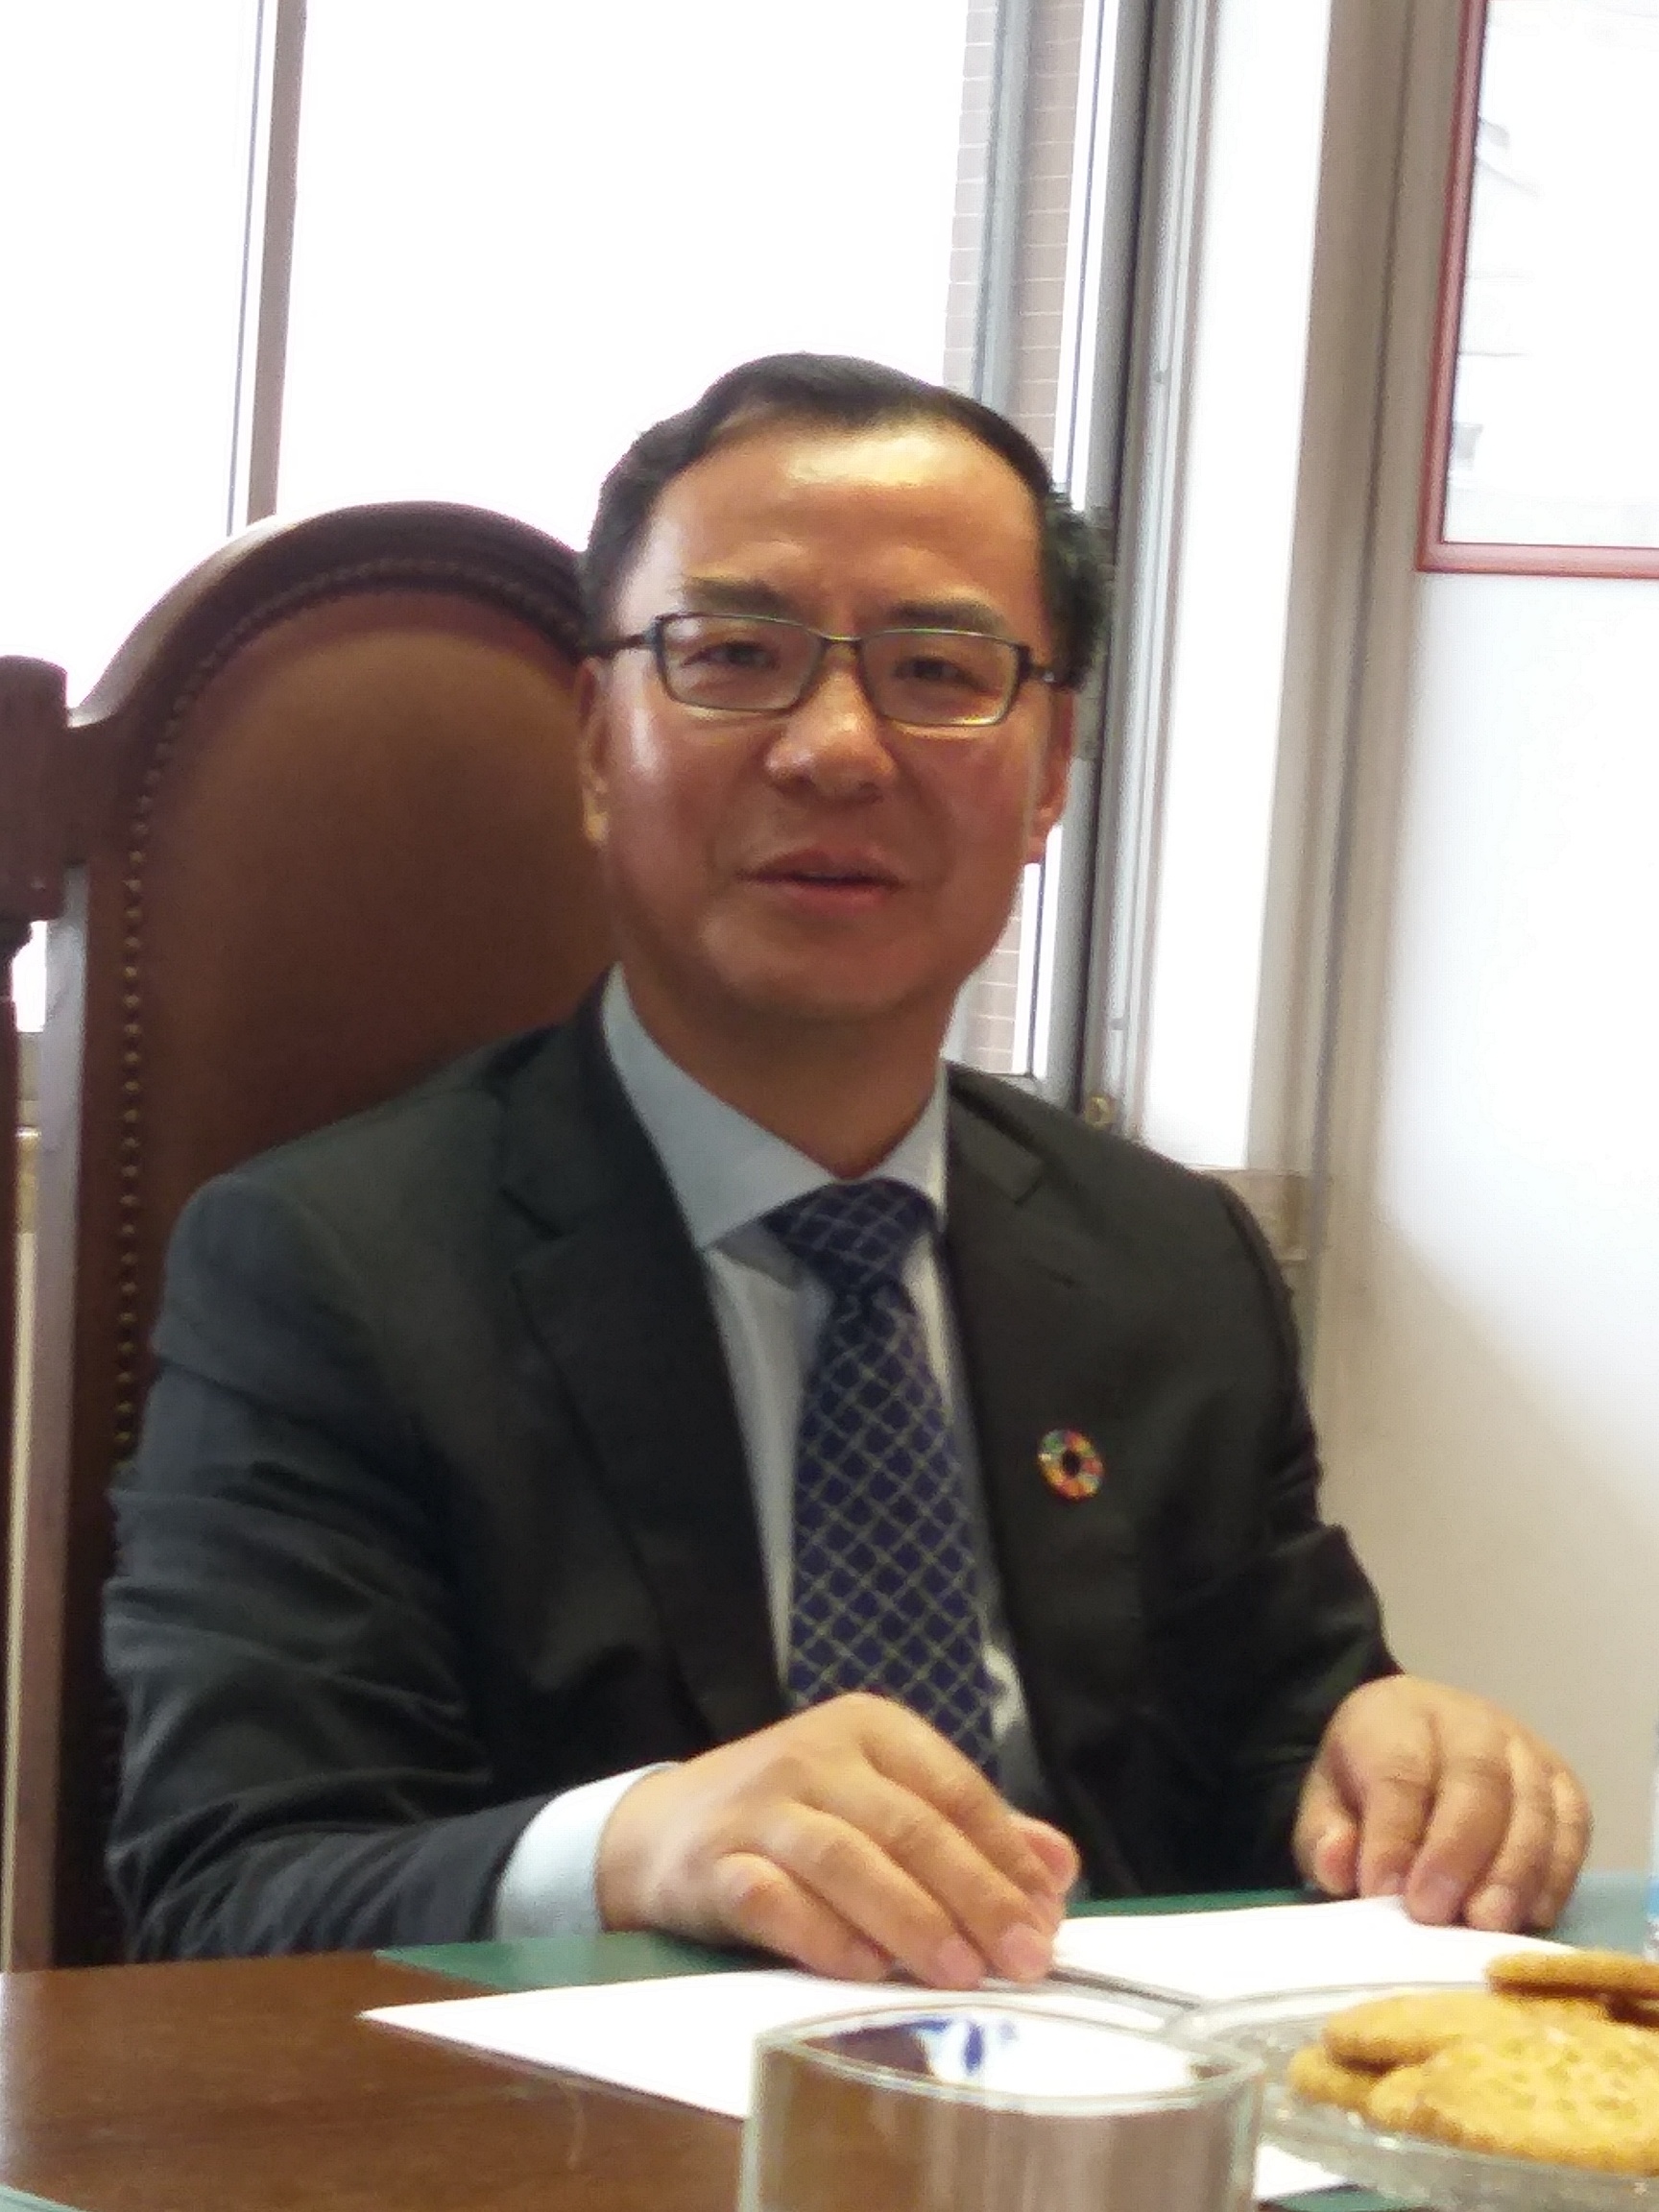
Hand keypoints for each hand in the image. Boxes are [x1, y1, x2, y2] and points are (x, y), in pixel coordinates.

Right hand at [596, 1692, 1078, 1985]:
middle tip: (1024, 1958)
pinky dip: (823, 1935)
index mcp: (868, 1729)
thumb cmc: (793, 1818)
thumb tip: (1058, 1866)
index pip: (954, 1788)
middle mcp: (814, 1754)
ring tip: (962, 1973)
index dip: (1007, 1855)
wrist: (660, 1829)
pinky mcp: (714, 1863)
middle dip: (976, 1896)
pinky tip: (866, 1969)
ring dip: (912, 1919)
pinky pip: (772, 1899)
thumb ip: (966, 1829)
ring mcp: (760, 1807)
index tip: (1049, 1918)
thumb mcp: (879, 1800)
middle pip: (910, 1826)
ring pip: (848, 1859)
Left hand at [1293, 1676, 1589, 1931]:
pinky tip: (1532, 1915)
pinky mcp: (1562, 1781)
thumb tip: (1342, 1869)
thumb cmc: (1369, 1776)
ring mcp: (1524, 1749)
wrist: (1415, 1733)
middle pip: (1476, 1781)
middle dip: (1457, 1853)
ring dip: (1512, 1872)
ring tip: (1486, 1925)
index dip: (1392, 1835)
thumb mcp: (1327, 1798)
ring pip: (1532, 1805)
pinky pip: (1573, 1826)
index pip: (1399, 1770)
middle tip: (1436, 1914)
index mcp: (1397, 1715)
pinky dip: (1557, 1873)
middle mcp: (1470, 1722)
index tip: (1382, 1892)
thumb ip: (1325, 1834)